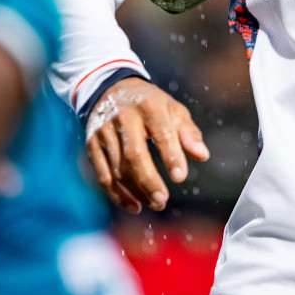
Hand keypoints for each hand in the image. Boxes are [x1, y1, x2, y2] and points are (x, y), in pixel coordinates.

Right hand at [84, 76, 208, 212]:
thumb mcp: (173, 109)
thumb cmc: (150, 104)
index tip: (180, 177)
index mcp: (148, 106)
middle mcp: (123, 118)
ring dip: (136, 191)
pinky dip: (117, 195)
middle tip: (162, 200)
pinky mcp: (92, 145)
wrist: (111, 88)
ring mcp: (104, 132)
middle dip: (149, 180)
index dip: (171, 155)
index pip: (161, 132)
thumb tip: (202, 155)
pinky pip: (103, 175)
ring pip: (117, 168)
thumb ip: (188, 133)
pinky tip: (134, 206)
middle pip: (134, 155)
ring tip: (155, 203)